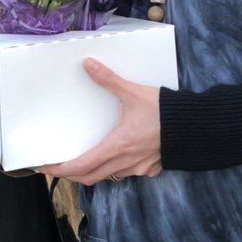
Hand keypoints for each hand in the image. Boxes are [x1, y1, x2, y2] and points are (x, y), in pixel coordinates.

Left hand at [39, 58, 162, 185]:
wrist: (195, 126)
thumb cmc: (165, 112)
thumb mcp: (133, 93)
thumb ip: (109, 80)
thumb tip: (89, 65)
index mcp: (117, 146)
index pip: (82, 166)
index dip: (61, 170)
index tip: (47, 167)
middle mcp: (126, 162)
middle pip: (91, 177)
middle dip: (73, 174)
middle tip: (59, 166)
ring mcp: (140, 168)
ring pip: (109, 176)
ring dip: (94, 171)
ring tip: (84, 160)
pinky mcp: (151, 168)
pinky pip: (127, 173)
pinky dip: (115, 168)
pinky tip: (115, 156)